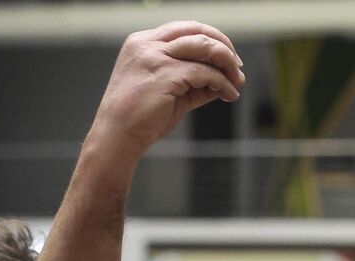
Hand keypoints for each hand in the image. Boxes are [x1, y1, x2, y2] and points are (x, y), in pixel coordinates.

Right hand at [90, 21, 244, 159]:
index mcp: (143, 42)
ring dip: (226, 62)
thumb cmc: (140, 118)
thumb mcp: (170, 92)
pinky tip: (229, 94)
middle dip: (223, 46)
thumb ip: (194, 81)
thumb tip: (225, 79)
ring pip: (203, 46)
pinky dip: (222, 82)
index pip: (185, 28)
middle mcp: (147, 44)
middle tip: (237, 67)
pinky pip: (204, 72)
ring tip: (237, 81)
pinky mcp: (165, 74)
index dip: (212, 39)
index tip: (229, 57)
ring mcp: (155, 57)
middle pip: (197, 31)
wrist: (117, 137)